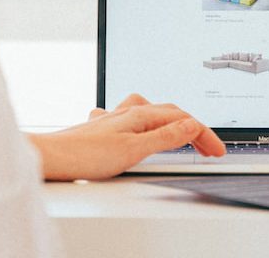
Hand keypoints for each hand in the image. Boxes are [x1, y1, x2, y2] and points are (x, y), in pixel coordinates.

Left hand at [27, 94, 225, 180]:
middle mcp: (127, 111)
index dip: (204, 134)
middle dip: (193, 128)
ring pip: (151, 112)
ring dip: (171, 122)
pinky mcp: (103, 129)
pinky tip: (139, 130)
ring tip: (182, 133)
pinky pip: (132, 119)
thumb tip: (192, 125)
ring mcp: (114, 118)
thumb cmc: (85, 154)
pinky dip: (147, 125)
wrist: (51, 157)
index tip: (217, 150)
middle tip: (208, 148)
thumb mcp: (134, 149)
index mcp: (139, 114)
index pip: (182, 119)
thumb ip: (165, 137)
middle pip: (170, 113)